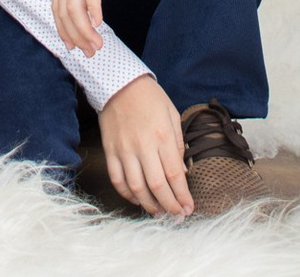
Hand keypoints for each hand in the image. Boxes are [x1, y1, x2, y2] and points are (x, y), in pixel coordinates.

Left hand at [54, 0, 127, 56]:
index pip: (58, 6)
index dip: (63, 29)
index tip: (73, 46)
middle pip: (63, 11)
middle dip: (75, 36)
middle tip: (89, 53)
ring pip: (75, 6)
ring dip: (85, 30)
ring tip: (97, 45)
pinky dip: (93, 9)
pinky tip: (100, 23)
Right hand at [99, 75, 191, 217]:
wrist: (118, 83)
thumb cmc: (149, 97)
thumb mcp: (172, 114)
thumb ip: (178, 144)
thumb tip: (181, 172)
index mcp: (162, 136)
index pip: (174, 174)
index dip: (182, 195)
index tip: (188, 208)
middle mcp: (143, 146)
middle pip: (157, 185)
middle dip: (169, 205)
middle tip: (176, 215)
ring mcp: (124, 150)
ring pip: (136, 187)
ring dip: (148, 204)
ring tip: (158, 211)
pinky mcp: (110, 150)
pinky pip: (117, 179)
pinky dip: (126, 194)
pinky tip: (136, 199)